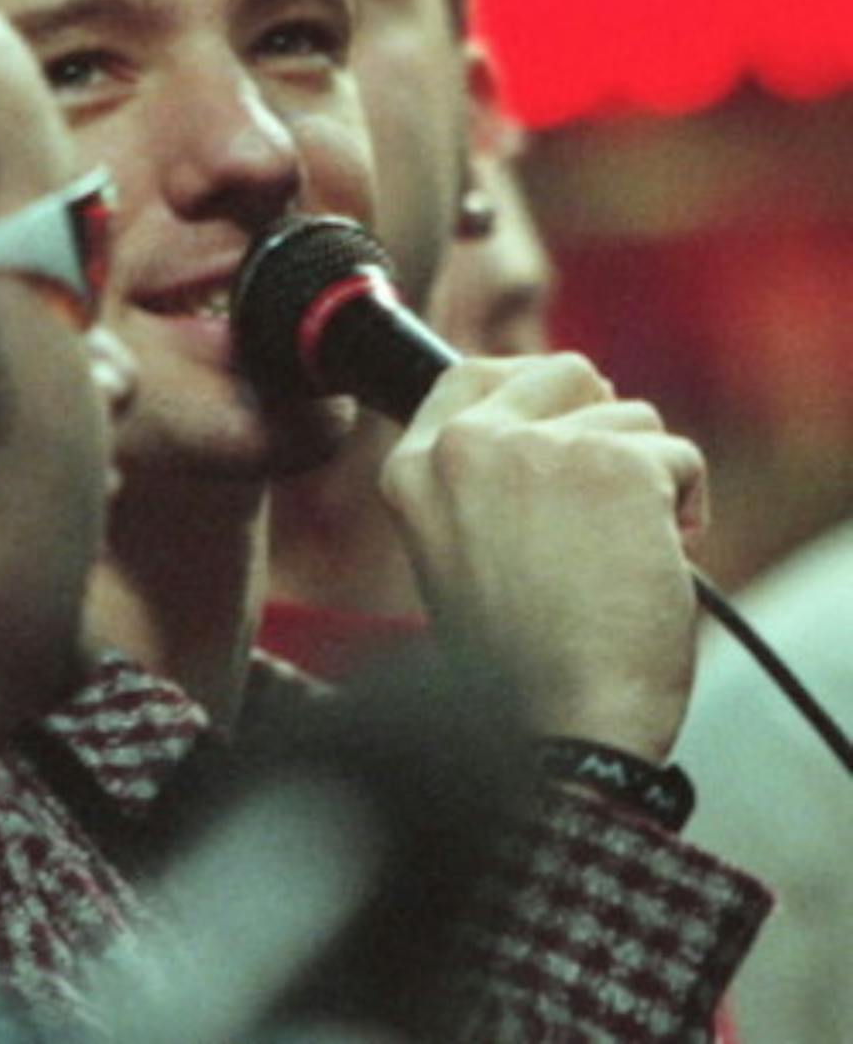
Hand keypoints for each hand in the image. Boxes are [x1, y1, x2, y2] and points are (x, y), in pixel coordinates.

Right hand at [378, 353, 705, 762]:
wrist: (554, 723)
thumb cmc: (515, 662)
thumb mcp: (457, 552)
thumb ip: (482, 480)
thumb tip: (555, 417)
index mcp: (412, 470)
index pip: (469, 374)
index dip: (530, 393)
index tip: (562, 427)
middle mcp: (463, 444)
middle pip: (562, 375)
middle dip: (600, 430)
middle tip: (607, 501)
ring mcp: (536, 448)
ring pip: (631, 417)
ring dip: (645, 481)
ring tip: (620, 556)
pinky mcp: (613, 463)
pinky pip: (680, 457)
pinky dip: (686, 511)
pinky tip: (654, 564)